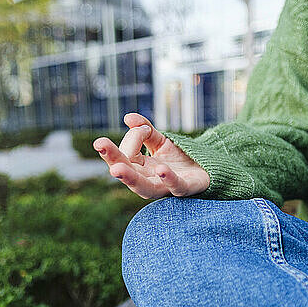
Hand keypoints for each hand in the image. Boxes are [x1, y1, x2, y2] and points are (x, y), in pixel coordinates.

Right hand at [93, 113, 209, 198]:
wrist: (207, 169)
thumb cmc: (179, 158)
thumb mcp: (160, 141)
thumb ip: (145, 130)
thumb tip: (128, 117)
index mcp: (140, 169)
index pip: (126, 156)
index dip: (129, 140)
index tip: (138, 126)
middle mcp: (149, 181)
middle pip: (128, 174)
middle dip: (113, 160)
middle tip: (100, 144)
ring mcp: (166, 187)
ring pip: (145, 187)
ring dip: (131, 179)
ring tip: (117, 169)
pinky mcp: (186, 189)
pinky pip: (176, 187)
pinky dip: (168, 179)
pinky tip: (161, 169)